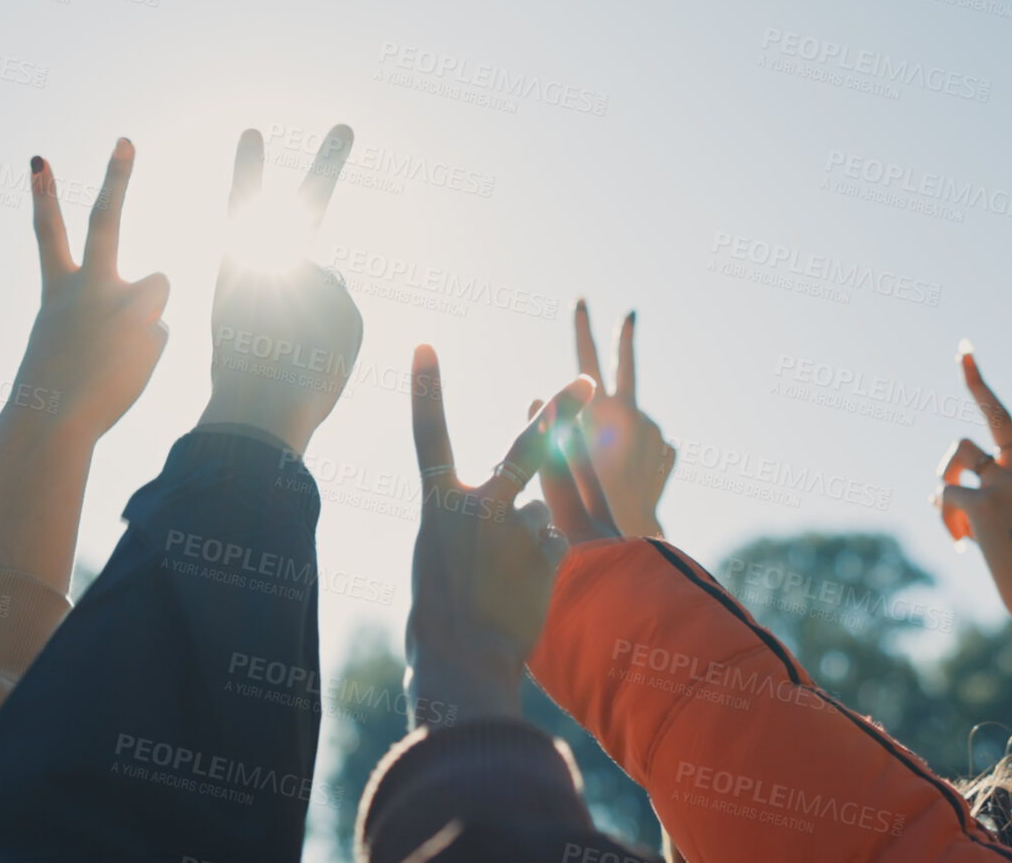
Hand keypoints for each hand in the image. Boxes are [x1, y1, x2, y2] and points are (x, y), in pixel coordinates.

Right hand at [17, 142, 170, 439]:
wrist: (52, 422)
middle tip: (125, 140)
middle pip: (105, 220)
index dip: (43, 193)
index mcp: (59, 292)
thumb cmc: (54, 391)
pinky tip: (125, 373)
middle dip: (115, 176)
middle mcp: (89, 287)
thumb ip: (98, 314)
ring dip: (147, 312)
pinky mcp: (151, 328)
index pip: (49, 232)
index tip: (37, 157)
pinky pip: (159, 336)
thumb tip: (147, 311)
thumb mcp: (65, 344)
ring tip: (120, 347)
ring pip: (158, 286)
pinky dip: (147, 354)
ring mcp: (121, 304)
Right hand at [198, 127, 362, 452]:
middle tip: (346, 129)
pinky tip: (314, 359)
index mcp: (238, 264)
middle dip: (328, 162)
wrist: (259, 407)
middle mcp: (279, 262)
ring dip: (308, 324)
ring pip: (319, 296)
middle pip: (309, 205)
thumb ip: (279, 290)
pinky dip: (328, 342)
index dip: (249, 169)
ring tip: (290, 354)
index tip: (254, 132)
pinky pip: (338, 320)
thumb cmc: (238, 372)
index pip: (243, 204)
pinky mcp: (344, 304)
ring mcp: (317, 279)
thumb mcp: (241, 324)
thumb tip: (322, 280)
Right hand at [405, 344, 592, 725]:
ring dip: (531, 538)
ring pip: (539, 514)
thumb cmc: (437, 620)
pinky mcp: (548, 552)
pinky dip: (546, 563)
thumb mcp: (435, 558)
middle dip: (559, 412)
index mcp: (436, 506)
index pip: (427, 434)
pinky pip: (554, 544)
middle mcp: (478, 507)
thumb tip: (517, 506)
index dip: (426, 389)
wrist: (462, 664)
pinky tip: (526, 592)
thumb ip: (466, 521)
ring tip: (506, 581)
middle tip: (586, 383)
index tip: (425, 347)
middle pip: (526, 447)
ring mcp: (517, 528)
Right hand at [568, 301, 672, 537]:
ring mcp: (655, 431)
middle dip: (623, 339)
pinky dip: (631, 454)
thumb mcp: (560, 463)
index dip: (582, 328)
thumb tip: (538, 399)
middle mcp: (636, 415)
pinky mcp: (665, 449)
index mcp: (607, 411)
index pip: (587, 360)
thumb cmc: (589, 507)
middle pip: (626, 367)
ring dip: (616, 437)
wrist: (636, 537)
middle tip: (627, 313)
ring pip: (627, 422)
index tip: (581, 301)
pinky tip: (625, 478)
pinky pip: (643, 443)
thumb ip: (552, 427)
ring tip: (606, 469)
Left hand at [932, 345, 1011, 624]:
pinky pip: (944, 495)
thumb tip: (943, 503)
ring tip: (960, 524)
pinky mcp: (982, 499)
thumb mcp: (1010, 532)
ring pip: (955, 453)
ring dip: (945, 479)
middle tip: (964, 349)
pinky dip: (947, 520)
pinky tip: (963, 544)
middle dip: (977, 379)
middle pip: (995, 416)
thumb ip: (984, 508)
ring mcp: (1003, 481)